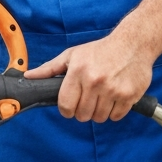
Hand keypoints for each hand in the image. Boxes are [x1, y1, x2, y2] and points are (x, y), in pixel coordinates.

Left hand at [24, 33, 154, 121]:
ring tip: (101, 97)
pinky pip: (116, 117)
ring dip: (99, 112)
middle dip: (83, 111)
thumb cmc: (100, 50)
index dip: (67, 109)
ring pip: (99, 118)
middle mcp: (95, 81)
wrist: (133, 44)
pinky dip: (114, 112)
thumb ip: (50, 68)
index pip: (66, 105)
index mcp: (78, 71)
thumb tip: (29, 76)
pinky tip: (113, 98)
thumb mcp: (72, 55)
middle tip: (88, 99)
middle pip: (82, 115)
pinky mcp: (129, 96)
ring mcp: (113, 89)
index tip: (71, 105)